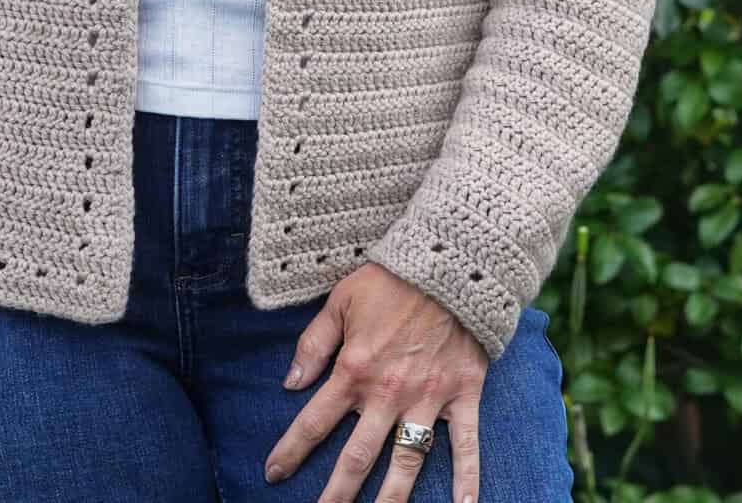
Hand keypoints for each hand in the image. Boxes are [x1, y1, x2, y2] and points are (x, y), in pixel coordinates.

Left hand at [263, 264, 487, 502]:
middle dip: (337, 494)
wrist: (448, 262)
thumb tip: (290, 383)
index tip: (273, 474)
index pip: (314, 421)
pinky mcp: (462, 395)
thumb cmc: (390, 279)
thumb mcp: (340, 301)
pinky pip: (467, 445)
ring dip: (391, 500)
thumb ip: (313, 343)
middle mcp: (388, 393)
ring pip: (407, 463)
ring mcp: (427, 398)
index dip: (291, 450)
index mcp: (354, 369)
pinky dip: (468, 480)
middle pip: (357, 457)